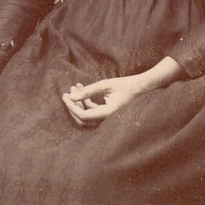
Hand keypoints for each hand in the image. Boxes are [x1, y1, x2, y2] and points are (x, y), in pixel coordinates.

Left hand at [62, 58, 183, 126]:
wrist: (140, 87)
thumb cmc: (124, 84)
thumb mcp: (105, 85)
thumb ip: (87, 91)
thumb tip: (71, 96)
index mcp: (108, 114)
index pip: (83, 116)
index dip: (72, 107)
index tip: (65, 96)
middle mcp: (107, 119)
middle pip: (83, 119)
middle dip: (74, 106)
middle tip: (68, 92)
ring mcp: (107, 118)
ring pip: (87, 115)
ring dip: (79, 102)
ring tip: (75, 86)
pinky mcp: (106, 113)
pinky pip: (92, 110)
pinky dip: (85, 101)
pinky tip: (82, 88)